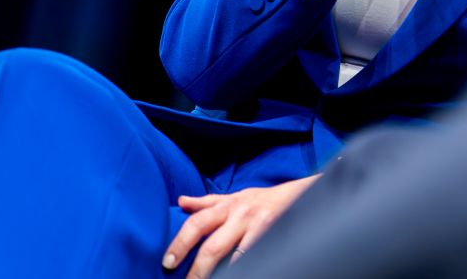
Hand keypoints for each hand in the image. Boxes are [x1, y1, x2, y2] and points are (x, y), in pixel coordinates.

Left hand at [162, 175, 316, 276]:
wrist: (298, 195)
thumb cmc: (261, 200)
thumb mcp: (234, 196)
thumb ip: (207, 202)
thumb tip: (181, 201)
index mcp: (227, 206)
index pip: (197, 223)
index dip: (180, 243)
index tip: (168, 263)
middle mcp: (241, 215)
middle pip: (213, 247)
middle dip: (197, 270)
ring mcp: (259, 227)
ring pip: (235, 257)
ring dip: (220, 274)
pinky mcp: (275, 236)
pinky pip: (256, 257)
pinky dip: (244, 268)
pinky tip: (236, 274)